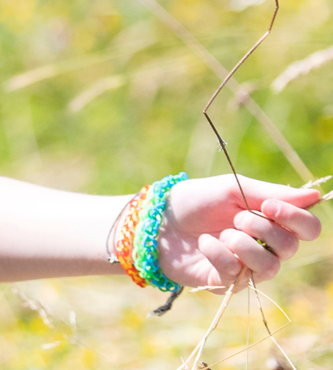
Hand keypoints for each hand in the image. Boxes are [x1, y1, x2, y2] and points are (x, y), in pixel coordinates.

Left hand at [155, 175, 321, 291]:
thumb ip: (271, 193)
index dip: (296, 219)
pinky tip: (204, 243)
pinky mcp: (224, 283)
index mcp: (270, 222)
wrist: (155, 220)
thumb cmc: (194, 201)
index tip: (269, 205)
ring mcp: (245, 268)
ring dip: (244, 245)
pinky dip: (218, 253)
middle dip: (263, 229)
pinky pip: (236, 274)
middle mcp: (265, 248)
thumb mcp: (230, 188)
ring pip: (270, 267)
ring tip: (223, 233)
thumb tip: (315, 196)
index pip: (307, 228)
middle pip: (291, 247)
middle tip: (236, 217)